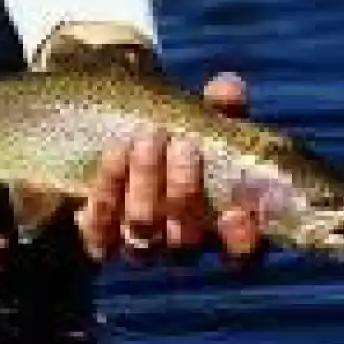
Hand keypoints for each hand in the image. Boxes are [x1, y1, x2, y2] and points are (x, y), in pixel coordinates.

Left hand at [75, 72, 262, 263]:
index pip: (244, 254)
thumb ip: (221, 109)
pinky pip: (100, 230)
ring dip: (145, 187)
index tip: (236, 211)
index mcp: (220, 225)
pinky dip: (106, 194)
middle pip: (186, 242)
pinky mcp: (101, 240)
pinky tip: (113, 155)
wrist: (117, 151)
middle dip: (183, 193)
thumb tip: (229, 88)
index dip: (242, 241)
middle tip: (181, 145)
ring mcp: (140, 246)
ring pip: (143, 233)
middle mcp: (181, 244)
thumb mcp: (204, 121)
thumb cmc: (179, 139)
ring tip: (144, 140)